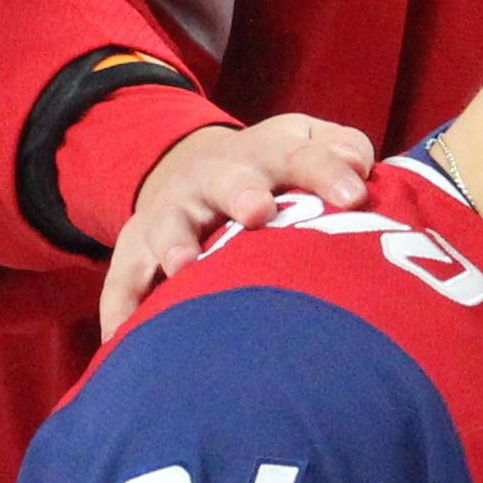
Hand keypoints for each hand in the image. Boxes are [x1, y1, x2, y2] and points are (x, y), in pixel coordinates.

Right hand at [100, 111, 373, 335]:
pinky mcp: (135, 248)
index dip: (326, 171)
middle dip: (241, 193)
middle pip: (227, 180)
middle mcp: (214, 177)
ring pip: (169, 224)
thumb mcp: (307, 145)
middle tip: (259, 212)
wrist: (197, 169)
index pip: (301, 155)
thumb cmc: (275, 172)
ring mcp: (171, 211)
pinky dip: (121, 307)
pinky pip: (123, 280)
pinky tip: (122, 337)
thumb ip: (341, 151)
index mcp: (267, 153)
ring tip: (183, 267)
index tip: (355, 194)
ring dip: (176, 242)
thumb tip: (361, 166)